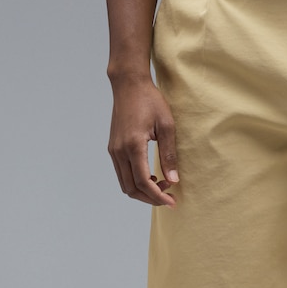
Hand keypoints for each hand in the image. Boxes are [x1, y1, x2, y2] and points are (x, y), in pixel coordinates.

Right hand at [107, 77, 179, 207]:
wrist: (128, 84)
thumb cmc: (150, 101)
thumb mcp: (166, 126)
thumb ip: (169, 154)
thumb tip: (174, 180)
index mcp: (133, 146)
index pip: (143, 182)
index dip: (158, 196)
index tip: (172, 202)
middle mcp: (119, 151)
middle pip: (131, 189)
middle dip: (151, 198)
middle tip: (169, 196)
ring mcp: (113, 150)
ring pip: (125, 184)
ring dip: (143, 191)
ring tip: (162, 185)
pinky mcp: (112, 148)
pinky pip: (122, 174)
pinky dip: (135, 182)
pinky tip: (151, 176)